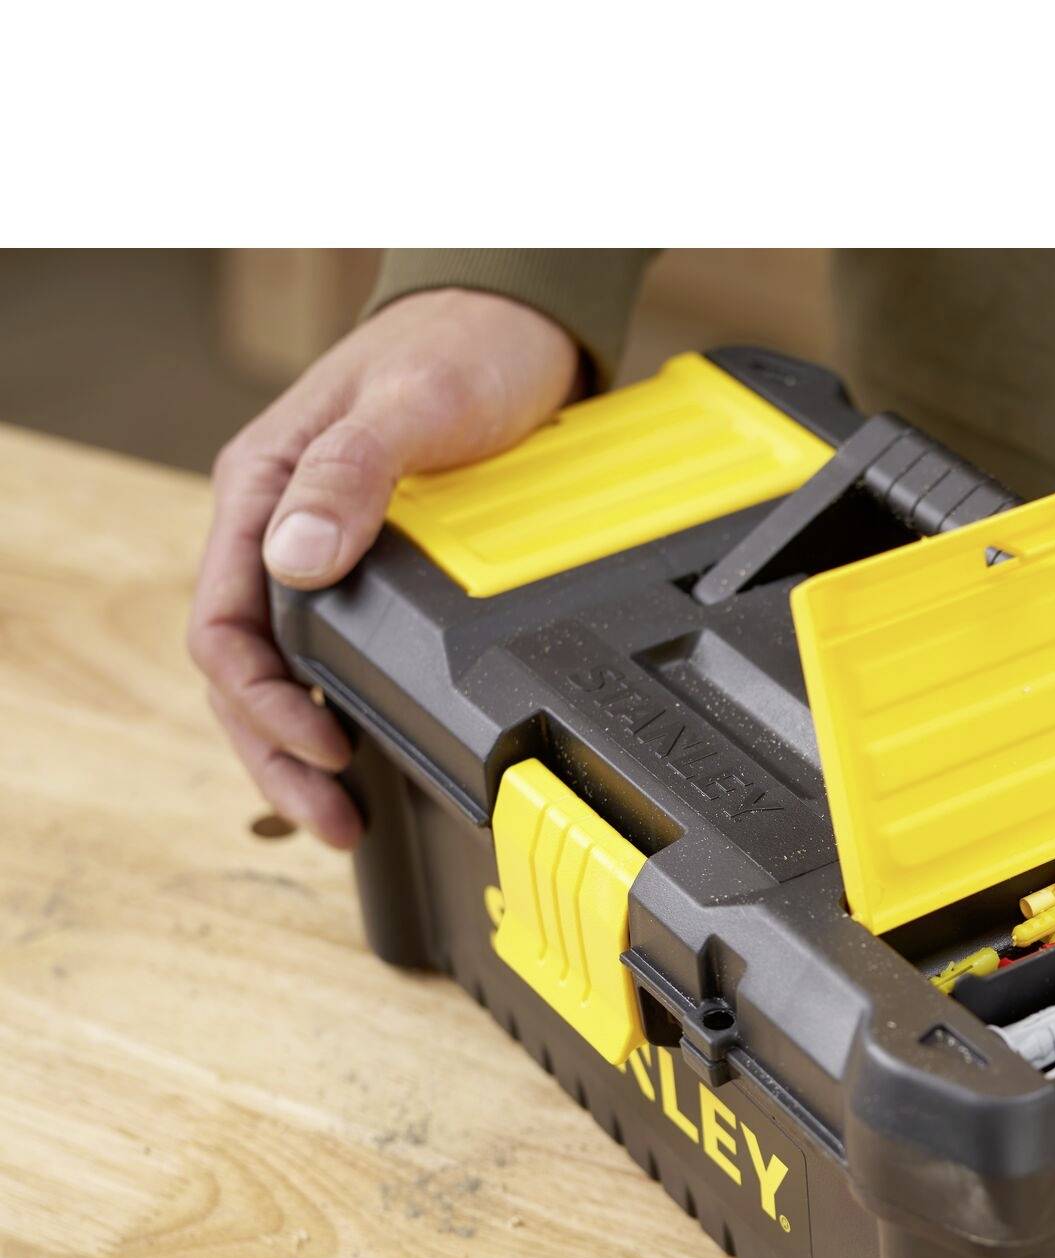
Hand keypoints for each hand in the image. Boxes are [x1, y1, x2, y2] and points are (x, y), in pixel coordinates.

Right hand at [187, 289, 581, 846]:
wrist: (514, 323)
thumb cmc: (458, 351)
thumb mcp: (408, 407)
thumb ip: (349, 476)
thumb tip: (296, 560)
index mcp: (262, 492)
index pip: (224, 626)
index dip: (264, 702)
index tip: (323, 745)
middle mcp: (279, 530)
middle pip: (246, 672)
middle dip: (279, 755)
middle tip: (335, 820)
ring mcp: (322, 552)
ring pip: (285, 673)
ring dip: (304, 750)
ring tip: (346, 814)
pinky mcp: (371, 565)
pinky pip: (333, 653)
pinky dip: (341, 709)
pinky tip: (370, 752)